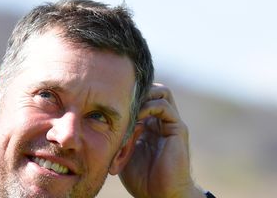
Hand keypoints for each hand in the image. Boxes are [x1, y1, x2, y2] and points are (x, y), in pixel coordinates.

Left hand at [119, 83, 203, 197]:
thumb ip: (118, 135)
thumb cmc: (141, 178)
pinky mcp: (178, 128)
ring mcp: (171, 123)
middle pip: (152, 90)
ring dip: (142, 96)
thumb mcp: (123, 152)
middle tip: (118, 100)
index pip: (141, 98)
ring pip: (161, 92)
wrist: (161, 195)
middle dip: (135, 91)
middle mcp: (161, 121)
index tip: (108, 101)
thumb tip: (99, 121)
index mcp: (149, 125)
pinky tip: (136, 117)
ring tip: (128, 108)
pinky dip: (149, 106)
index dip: (126, 96)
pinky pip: (164, 106)